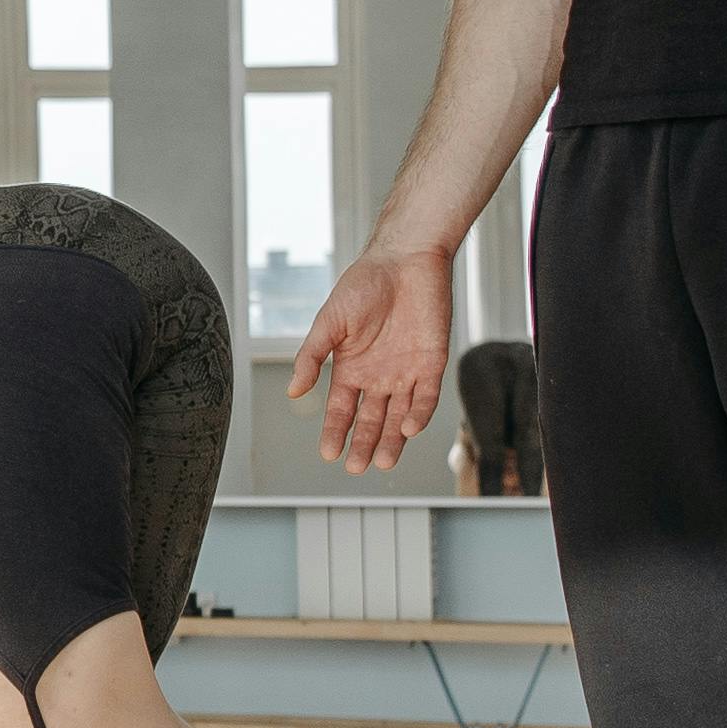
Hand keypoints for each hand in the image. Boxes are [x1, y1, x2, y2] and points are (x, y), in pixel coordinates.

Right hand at [284, 242, 453, 473]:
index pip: (342, 409)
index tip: (328, 454)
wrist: (406, 260)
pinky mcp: (432, 364)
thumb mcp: (329, 322)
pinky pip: (426, 396)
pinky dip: (418, 414)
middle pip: (371, 419)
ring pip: (399, 416)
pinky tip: (408, 428)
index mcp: (351, 367)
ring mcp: (406, 372)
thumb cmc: (364, 284)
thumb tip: (294, 392)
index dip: (335, 431)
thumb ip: (312, 356)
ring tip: (384, 462)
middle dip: (364, 444)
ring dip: (393, 439)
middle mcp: (378, 375)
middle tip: (356, 468)